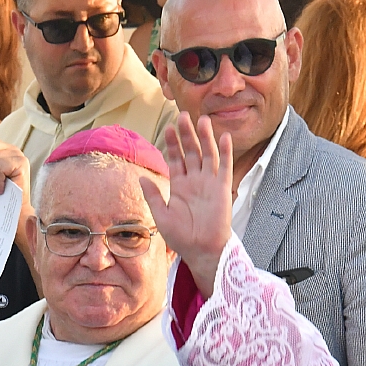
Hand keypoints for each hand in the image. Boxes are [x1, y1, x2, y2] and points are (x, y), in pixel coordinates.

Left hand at [142, 112, 233, 297]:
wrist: (201, 250)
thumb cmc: (181, 237)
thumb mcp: (161, 216)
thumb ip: (152, 196)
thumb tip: (140, 176)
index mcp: (179, 185)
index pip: (175, 159)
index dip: (172, 144)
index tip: (167, 128)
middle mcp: (194, 181)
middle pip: (191, 151)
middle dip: (186, 134)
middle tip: (182, 115)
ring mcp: (209, 183)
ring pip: (207, 154)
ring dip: (204, 137)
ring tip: (201, 120)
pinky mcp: (222, 188)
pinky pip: (224, 167)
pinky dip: (224, 152)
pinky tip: (223, 136)